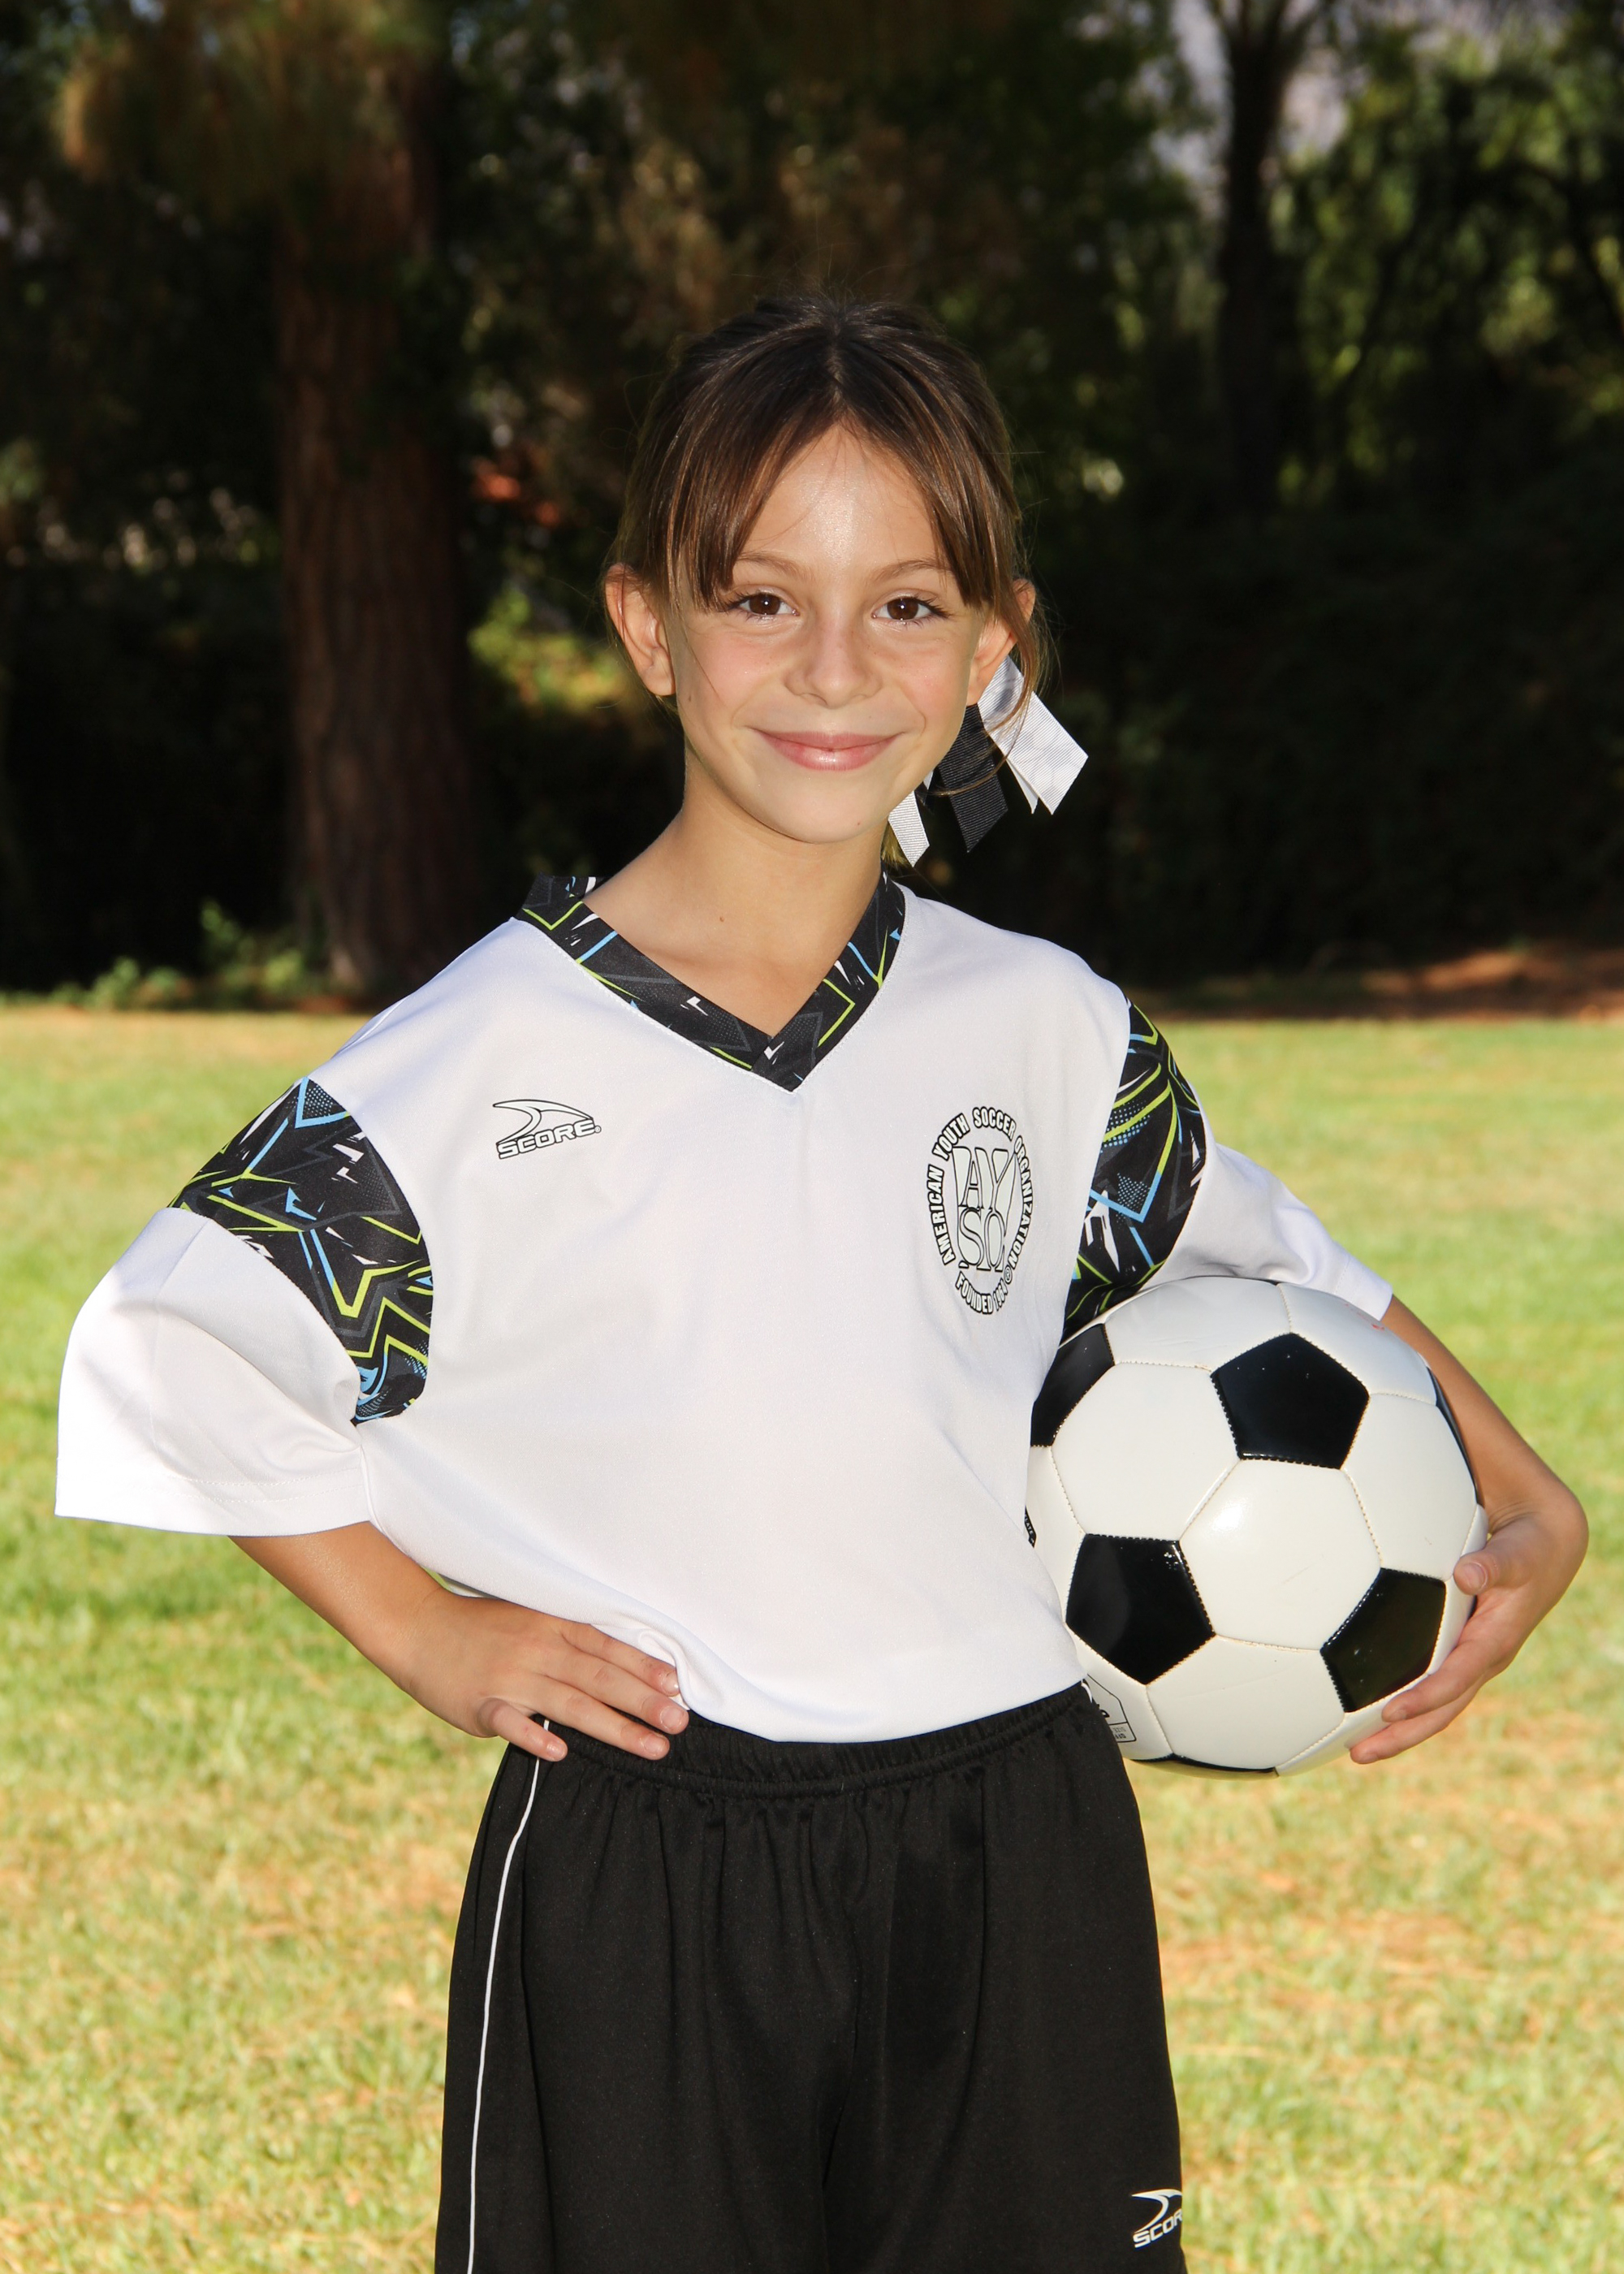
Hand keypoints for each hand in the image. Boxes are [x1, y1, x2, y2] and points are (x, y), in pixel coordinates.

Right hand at [233, 1523, 687, 1763]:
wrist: (419, 1628)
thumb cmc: (483, 1625)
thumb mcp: (531, 1617)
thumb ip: (571, 1639)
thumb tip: (622, 1661)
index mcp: (551, 1625)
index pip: (608, 1648)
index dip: (644, 1667)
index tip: (679, 1686)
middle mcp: (537, 1649)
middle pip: (600, 1677)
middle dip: (644, 1701)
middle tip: (681, 1722)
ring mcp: (510, 1677)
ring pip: (570, 1704)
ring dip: (614, 1727)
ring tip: (651, 1747)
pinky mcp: (481, 1704)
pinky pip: (512, 1723)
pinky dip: (535, 1735)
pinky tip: (561, 1751)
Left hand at [1348, 1297, 1586, 1765]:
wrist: (1434, 1424)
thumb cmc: (1433, 1409)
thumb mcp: (1448, 1407)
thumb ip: (1441, 1415)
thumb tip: (1413, 1471)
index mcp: (1551, 1532)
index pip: (1526, 1566)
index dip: (1500, 1574)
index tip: (1464, 1568)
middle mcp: (1530, 1580)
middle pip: (1491, 1648)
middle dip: (1444, 1688)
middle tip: (1396, 1711)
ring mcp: (1498, 1609)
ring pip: (1460, 1674)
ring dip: (1416, 1715)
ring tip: (1362, 1747)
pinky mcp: (1457, 1622)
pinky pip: (1427, 1666)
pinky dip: (1392, 1697)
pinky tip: (1332, 1725)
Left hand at [1349, 1491, 1585, 1763]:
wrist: (1547, 1552)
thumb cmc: (1528, 1551)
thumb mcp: (1517, 1555)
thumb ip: (1493, 1564)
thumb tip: (1466, 1574)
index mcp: (1494, 1643)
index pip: (1455, 1680)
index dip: (1425, 1698)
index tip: (1390, 1713)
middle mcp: (1481, 1661)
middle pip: (1441, 1711)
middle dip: (1403, 1735)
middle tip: (1359, 1754)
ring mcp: (1470, 1661)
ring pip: (1434, 1706)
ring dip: (1397, 1729)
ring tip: (1353, 1748)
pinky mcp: (1460, 1653)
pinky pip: (1430, 1685)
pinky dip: (1401, 1701)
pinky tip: (1362, 1705)